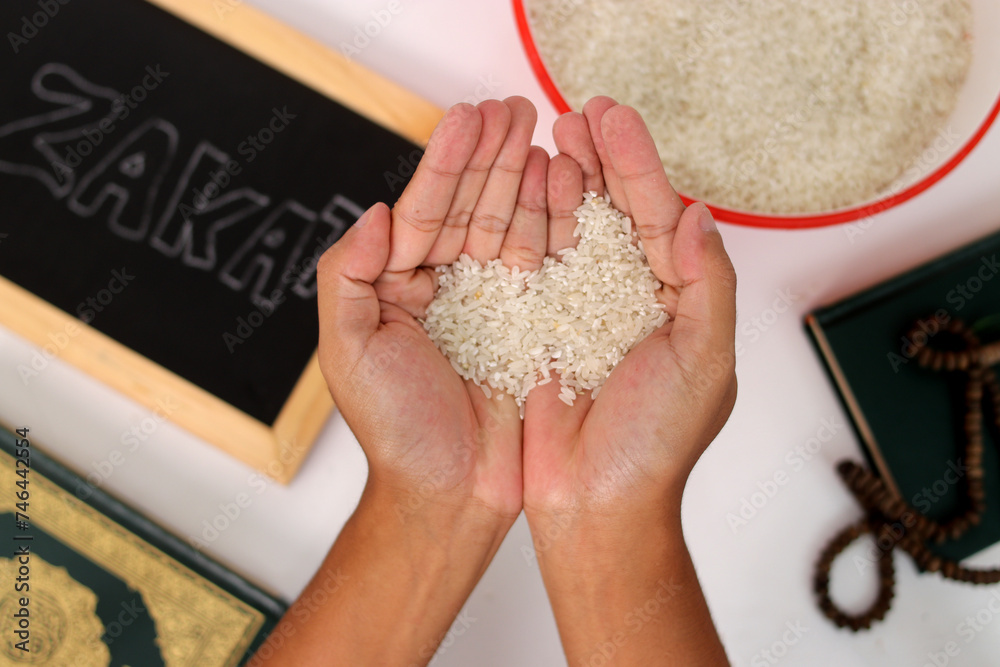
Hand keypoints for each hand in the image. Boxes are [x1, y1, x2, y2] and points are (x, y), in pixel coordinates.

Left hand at [319, 97, 546, 525]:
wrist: (452, 492)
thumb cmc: (396, 430)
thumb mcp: (349, 352)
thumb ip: (347, 278)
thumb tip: (375, 214)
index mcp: (399, 285)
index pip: (425, 209)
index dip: (447, 162)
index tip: (469, 116)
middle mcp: (445, 287)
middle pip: (472, 205)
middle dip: (493, 154)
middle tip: (516, 106)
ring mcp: (491, 304)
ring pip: (510, 225)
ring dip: (527, 176)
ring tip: (545, 131)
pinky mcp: (530, 325)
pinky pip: (544, 265)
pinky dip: (555, 224)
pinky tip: (566, 186)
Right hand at [520, 97, 735, 665]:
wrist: (595, 506)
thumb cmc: (656, 446)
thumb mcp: (703, 363)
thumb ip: (707, 286)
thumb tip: (700, 213)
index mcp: (677, 300)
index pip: (658, 214)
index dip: (637, 163)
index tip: (611, 118)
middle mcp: (632, 298)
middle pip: (614, 212)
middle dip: (598, 160)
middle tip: (576, 113)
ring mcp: (583, 312)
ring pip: (572, 231)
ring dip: (560, 184)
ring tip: (546, 139)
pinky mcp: (540, 330)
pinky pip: (532, 269)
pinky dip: (525, 229)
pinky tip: (516, 196)